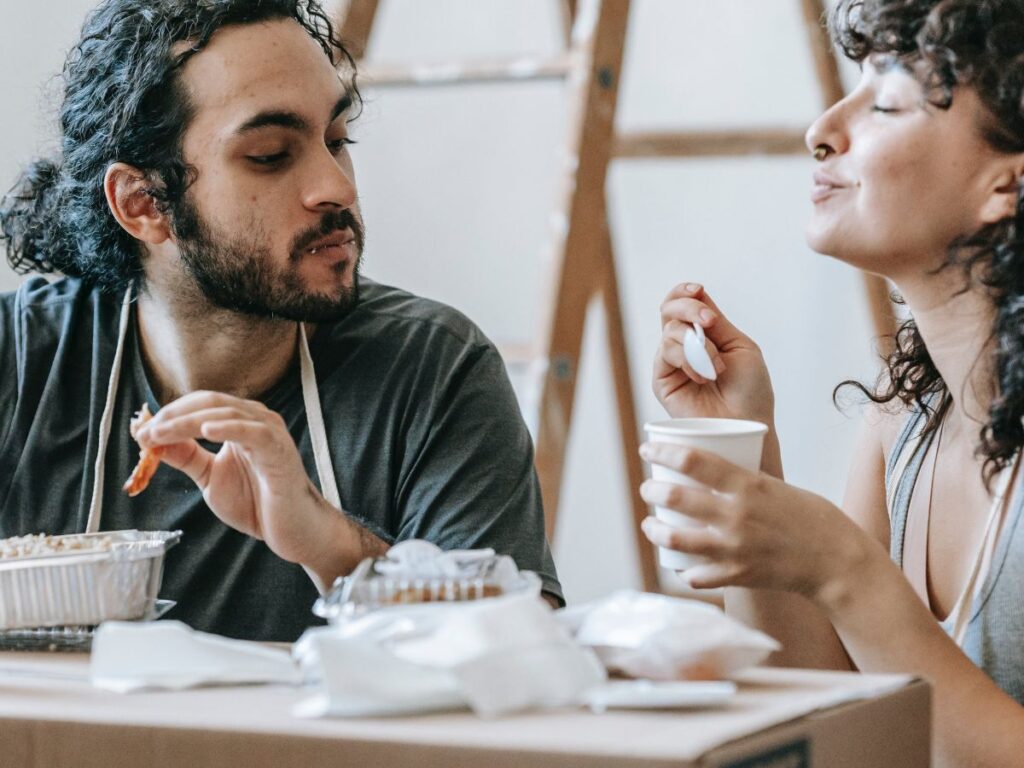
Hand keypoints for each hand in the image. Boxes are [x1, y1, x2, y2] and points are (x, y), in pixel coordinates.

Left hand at [134, 391, 351, 578]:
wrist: (291, 530)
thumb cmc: (257, 503)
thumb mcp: (210, 478)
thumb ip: (186, 457)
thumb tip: (152, 441)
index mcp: (239, 423)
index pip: (199, 404)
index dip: (168, 414)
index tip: (140, 432)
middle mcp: (255, 420)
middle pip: (208, 401)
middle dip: (172, 415)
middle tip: (146, 432)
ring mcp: (269, 432)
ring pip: (225, 412)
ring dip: (187, 421)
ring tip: (161, 434)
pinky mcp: (279, 449)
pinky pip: (253, 432)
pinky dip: (229, 427)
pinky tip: (206, 430)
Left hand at [638, 441, 874, 601]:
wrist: (837, 561)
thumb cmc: (810, 517)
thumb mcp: (775, 486)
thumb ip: (741, 482)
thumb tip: (707, 470)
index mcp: (748, 485)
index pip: (692, 460)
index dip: (662, 452)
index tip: (646, 449)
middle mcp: (736, 516)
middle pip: (675, 498)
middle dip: (651, 490)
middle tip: (648, 488)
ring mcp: (734, 548)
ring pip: (676, 539)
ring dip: (655, 530)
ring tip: (651, 525)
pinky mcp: (737, 576)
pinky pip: (695, 576)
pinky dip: (684, 569)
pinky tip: (681, 562)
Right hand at [654, 283, 774, 426]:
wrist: (746, 424)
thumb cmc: (749, 390)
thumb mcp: (738, 346)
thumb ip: (716, 322)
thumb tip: (697, 294)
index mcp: (703, 334)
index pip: (683, 303)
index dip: (685, 292)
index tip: (698, 290)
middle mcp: (683, 345)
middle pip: (668, 310)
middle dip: (688, 308)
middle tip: (709, 322)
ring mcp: (671, 363)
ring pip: (669, 331)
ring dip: (698, 345)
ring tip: (716, 368)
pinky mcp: (662, 381)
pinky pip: (665, 354)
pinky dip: (687, 359)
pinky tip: (703, 377)